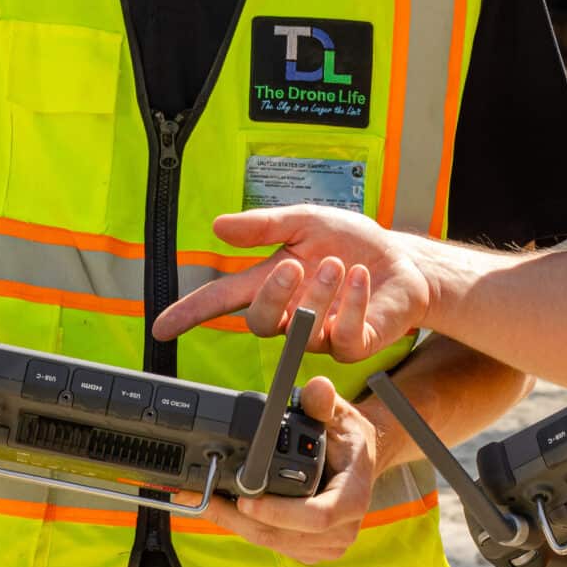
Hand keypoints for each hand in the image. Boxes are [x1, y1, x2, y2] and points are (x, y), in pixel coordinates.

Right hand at [149, 207, 436, 361]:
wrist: (402, 260)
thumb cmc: (352, 243)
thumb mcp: (306, 222)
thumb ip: (264, 226)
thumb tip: (219, 226)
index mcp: (272, 284)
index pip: (222, 302)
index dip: (191, 313)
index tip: (163, 326)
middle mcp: (291, 314)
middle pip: (259, 321)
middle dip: (274, 293)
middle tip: (294, 264)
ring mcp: (321, 333)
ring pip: (302, 329)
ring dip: (319, 293)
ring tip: (339, 263)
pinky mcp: (353, 344)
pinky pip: (343, 336)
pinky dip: (351, 304)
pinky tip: (360, 278)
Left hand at [204, 377, 377, 564]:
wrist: (358, 464)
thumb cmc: (348, 441)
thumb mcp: (340, 415)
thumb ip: (324, 402)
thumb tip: (317, 388)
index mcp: (353, 498)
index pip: (317, 516)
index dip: (278, 513)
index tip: (244, 501)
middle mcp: (343, 528)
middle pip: (284, 535)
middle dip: (239, 519)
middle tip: (202, 498)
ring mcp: (327, 545)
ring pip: (272, 542)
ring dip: (235, 525)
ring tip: (202, 501)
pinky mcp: (311, 550)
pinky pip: (272, 544)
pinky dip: (245, 528)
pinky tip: (224, 510)